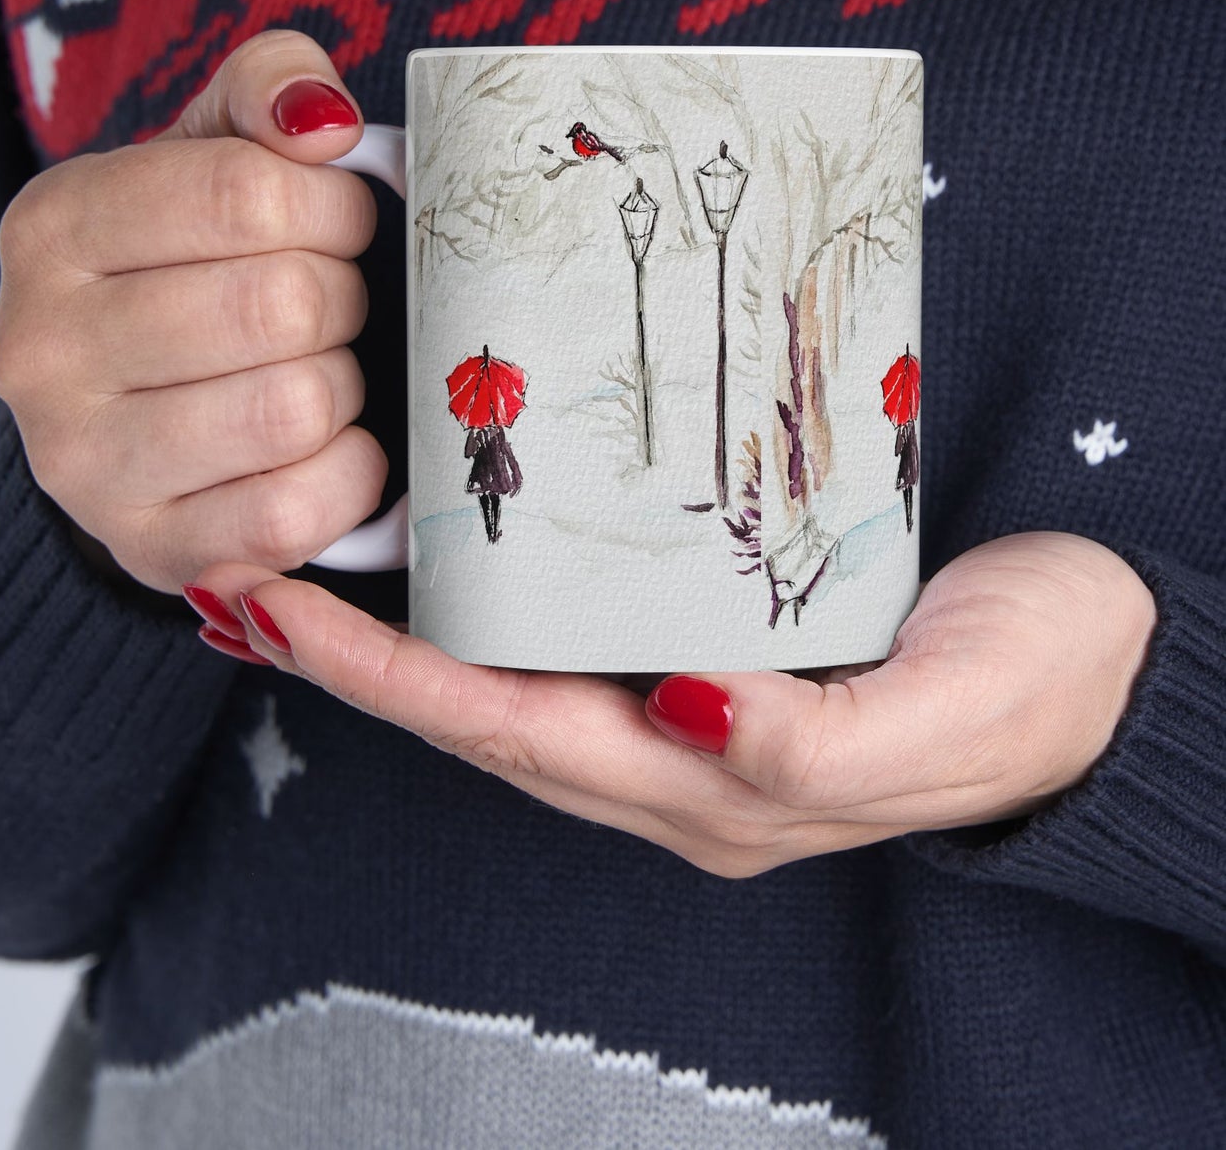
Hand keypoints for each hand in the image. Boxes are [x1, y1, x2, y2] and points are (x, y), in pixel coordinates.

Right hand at [0, 31, 384, 592]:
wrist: (126, 414)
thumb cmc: (189, 267)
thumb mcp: (210, 152)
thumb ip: (267, 90)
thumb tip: (324, 122)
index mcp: (53, 227)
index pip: (247, 193)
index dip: (333, 208)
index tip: (337, 224)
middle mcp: (41, 350)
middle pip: (281, 305)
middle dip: (341, 298)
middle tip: (328, 305)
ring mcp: (84, 465)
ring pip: (294, 408)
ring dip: (342, 386)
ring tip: (316, 372)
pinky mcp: (150, 550)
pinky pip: (296, 512)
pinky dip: (347, 474)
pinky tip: (327, 447)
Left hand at [188, 533, 1156, 874]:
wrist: (1107, 662)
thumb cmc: (1037, 687)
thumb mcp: (946, 717)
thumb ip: (815, 743)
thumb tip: (687, 713)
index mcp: (717, 788)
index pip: (513, 734)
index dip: (388, 681)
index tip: (277, 610)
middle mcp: (677, 758)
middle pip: (481, 715)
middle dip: (354, 660)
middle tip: (242, 575)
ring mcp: (687, 711)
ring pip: (510, 682)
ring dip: (401, 638)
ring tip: (301, 567)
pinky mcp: (712, 649)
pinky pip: (567, 639)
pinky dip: (484, 609)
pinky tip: (445, 561)